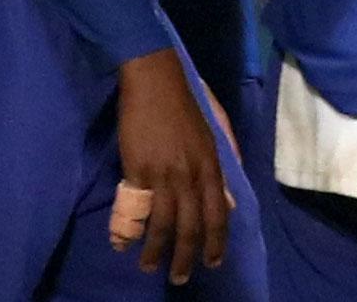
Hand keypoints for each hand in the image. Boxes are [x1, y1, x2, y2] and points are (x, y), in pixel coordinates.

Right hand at [112, 48, 229, 283]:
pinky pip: (137, 209)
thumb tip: (229, 190)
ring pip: (165, 224)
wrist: (153, 79)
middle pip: (192, 226)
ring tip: (150, 267)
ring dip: (157, 251)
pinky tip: (127, 244)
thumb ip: (224, 158)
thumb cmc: (184, 100)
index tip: (213, 262)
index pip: (218, 212)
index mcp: (212, 163)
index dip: (216, 241)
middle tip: (181, 278)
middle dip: (187, 257)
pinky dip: (132, 230)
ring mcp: (164, 173)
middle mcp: (191, 173)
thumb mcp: (215, 127)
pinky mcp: (138, 170)